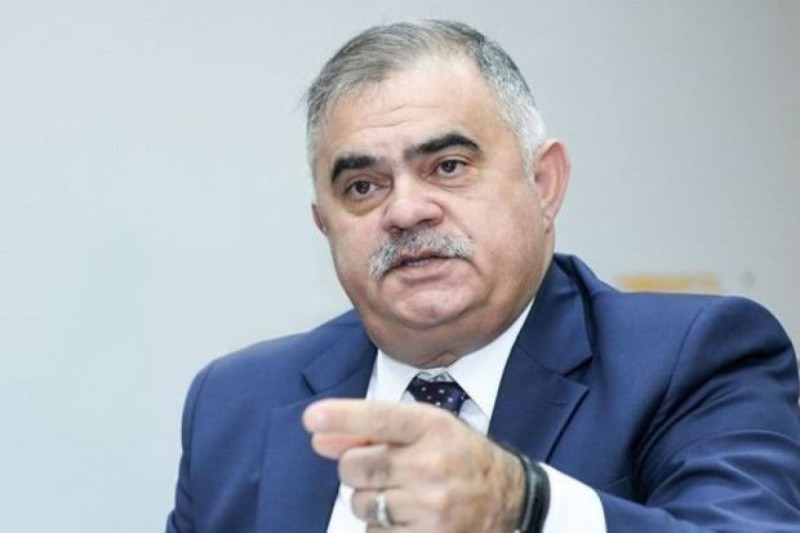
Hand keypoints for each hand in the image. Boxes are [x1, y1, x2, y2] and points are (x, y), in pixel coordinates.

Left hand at [303, 399, 524, 531]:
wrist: (507, 498)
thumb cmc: (458, 456)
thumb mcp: (425, 430)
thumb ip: (371, 431)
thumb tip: (318, 439)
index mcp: (432, 427)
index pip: (379, 418)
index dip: (342, 417)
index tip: (311, 417)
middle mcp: (431, 464)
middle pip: (355, 466)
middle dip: (355, 468)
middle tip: (380, 469)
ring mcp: (430, 506)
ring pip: (361, 503)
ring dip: (370, 500)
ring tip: (403, 495)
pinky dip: (381, 528)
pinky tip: (408, 518)